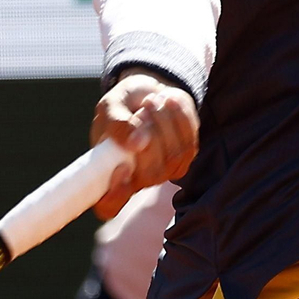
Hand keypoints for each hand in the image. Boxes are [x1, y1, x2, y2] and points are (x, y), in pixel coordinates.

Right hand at [90, 69, 198, 218]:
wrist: (146, 92)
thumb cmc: (122, 105)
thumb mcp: (110, 107)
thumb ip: (116, 124)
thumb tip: (135, 144)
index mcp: (110, 174)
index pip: (109, 206)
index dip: (115, 196)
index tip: (120, 167)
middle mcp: (138, 179)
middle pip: (150, 175)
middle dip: (150, 136)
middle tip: (142, 109)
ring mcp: (164, 170)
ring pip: (174, 155)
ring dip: (165, 121)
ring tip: (152, 99)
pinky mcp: (186, 155)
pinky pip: (190, 141)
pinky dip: (180, 116)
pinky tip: (168, 100)